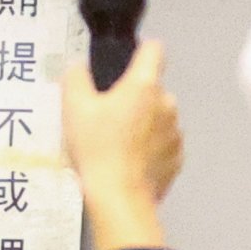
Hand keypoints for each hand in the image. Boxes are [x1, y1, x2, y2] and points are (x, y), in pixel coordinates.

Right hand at [60, 39, 181, 249]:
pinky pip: (162, 145)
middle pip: (152, 89)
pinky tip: (129, 163)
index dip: (140, 52)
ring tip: (117, 145)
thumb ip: (75, 77)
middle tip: (108, 118)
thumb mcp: (73, 108)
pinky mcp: (177, 160)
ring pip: (158, 118)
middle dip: (134, 99)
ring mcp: (175, 133)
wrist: (118, 199)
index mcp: (144, 85)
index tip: (126, 65)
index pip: (154, 50)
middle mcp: (167, 104)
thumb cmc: (97, 149)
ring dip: (143, 125)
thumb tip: (78, 67)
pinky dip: (149, 150)